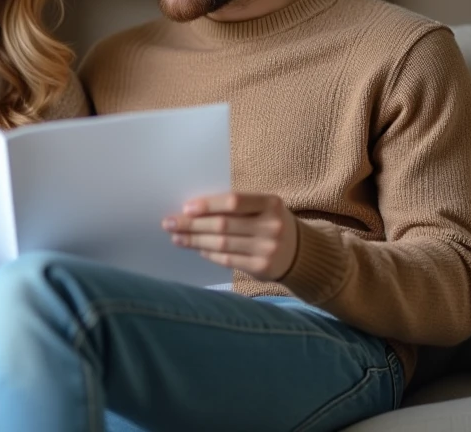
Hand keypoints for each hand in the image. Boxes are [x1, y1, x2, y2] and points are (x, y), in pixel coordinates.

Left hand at [163, 193, 297, 280]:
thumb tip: (194, 210)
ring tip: (176, 237)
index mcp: (271, 204)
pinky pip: (227, 260)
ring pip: (222, 244)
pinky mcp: (261, 268)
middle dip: (192, 224)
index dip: (208, 205)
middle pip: (223, 225)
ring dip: (195, 240)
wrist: (301, 253)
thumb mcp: (264, 208)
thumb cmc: (271, 222)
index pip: (234, 202)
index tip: (186, 208)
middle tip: (169, 223)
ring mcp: (267, 249)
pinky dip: (209, 253)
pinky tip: (196, 248)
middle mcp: (271, 226)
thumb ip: (237, 207)